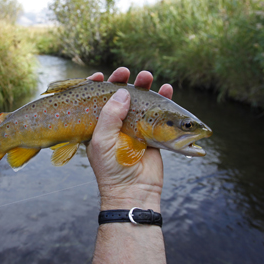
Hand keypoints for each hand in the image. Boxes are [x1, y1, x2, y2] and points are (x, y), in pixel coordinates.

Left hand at [86, 68, 172, 211]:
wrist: (133, 191)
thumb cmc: (112, 168)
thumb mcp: (103, 140)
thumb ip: (110, 115)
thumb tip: (124, 92)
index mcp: (99, 124)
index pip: (97, 100)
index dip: (99, 86)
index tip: (102, 75)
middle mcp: (116, 123)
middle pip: (120, 96)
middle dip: (124, 81)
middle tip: (127, 72)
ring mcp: (135, 127)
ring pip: (140, 101)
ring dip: (144, 87)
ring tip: (148, 75)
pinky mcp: (152, 133)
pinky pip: (158, 113)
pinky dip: (163, 100)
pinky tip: (167, 89)